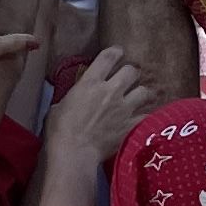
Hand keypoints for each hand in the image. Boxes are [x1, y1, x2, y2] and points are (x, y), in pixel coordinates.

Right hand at [42, 47, 154, 171]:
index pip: (108, 57)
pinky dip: (146, 116)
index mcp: (90, 82)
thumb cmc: (59, 130)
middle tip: (128, 79)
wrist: (74, 152)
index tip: (119, 52)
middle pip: (132, 71)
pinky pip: (147, 115)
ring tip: (138, 98)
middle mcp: (111, 90)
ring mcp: (124, 108)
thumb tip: (76, 97)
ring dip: (141, 93)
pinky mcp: (132, 125)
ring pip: (144, 91)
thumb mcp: (59, 106)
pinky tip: (144, 118)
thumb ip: (73, 97)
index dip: (116, 52)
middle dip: (130, 73)